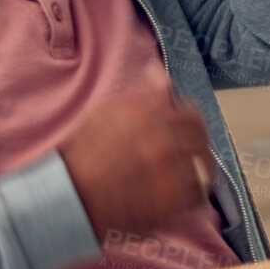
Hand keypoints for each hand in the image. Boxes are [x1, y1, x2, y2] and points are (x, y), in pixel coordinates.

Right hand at [59, 97, 211, 244]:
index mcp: (146, 111)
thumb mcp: (105, 113)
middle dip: (197, 145)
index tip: (185, 131)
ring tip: (188, 177)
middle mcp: (161, 134)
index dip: (189, 122)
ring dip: (199, 168)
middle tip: (191, 156)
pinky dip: (194, 192)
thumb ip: (139, 92)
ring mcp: (169, 166)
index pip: (190, 111)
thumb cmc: (81, 156)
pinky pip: (199, 190)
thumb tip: (158, 70)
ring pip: (203, 162)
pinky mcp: (172, 196)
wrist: (65, 198)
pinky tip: (183, 194)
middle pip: (200, 136)